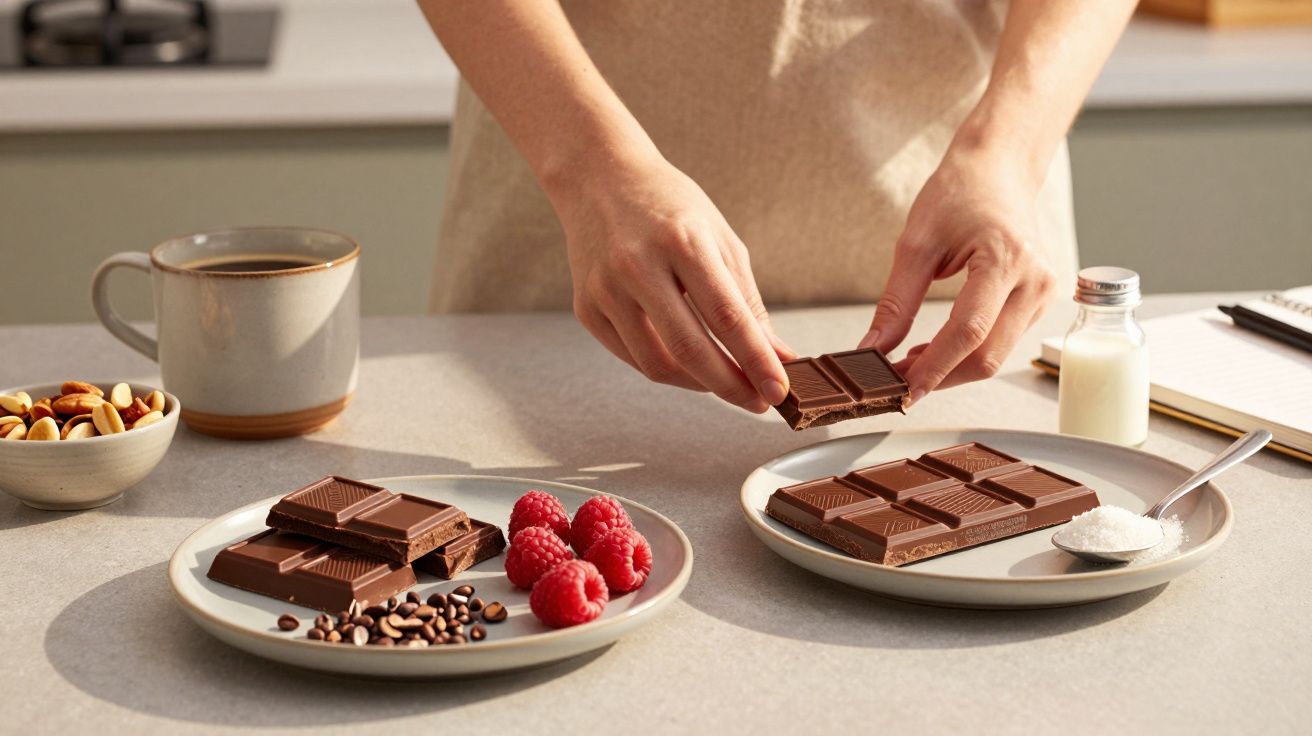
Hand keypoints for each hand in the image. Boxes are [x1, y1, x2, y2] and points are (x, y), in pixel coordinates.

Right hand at [554, 155, 794, 412]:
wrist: (600, 180)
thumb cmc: (669, 207)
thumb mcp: (719, 239)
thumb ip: (746, 301)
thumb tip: (776, 356)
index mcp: (681, 241)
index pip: (727, 317)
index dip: (757, 361)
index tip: (779, 391)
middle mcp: (638, 265)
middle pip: (690, 349)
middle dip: (730, 386)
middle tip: (757, 402)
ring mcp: (606, 289)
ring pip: (657, 364)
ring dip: (698, 385)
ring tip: (725, 383)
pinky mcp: (586, 308)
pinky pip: (632, 357)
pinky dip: (666, 370)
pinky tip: (687, 365)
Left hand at [859, 148, 1056, 404]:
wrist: (998, 170)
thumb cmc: (959, 194)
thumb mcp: (915, 244)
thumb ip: (895, 303)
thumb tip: (873, 348)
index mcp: (1007, 259)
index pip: (968, 332)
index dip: (934, 367)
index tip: (902, 389)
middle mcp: (1036, 280)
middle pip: (988, 355)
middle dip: (941, 377)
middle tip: (898, 383)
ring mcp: (1045, 292)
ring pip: (997, 356)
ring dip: (953, 369)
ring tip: (911, 361)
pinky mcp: (1042, 300)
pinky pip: (1004, 342)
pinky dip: (969, 354)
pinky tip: (939, 348)